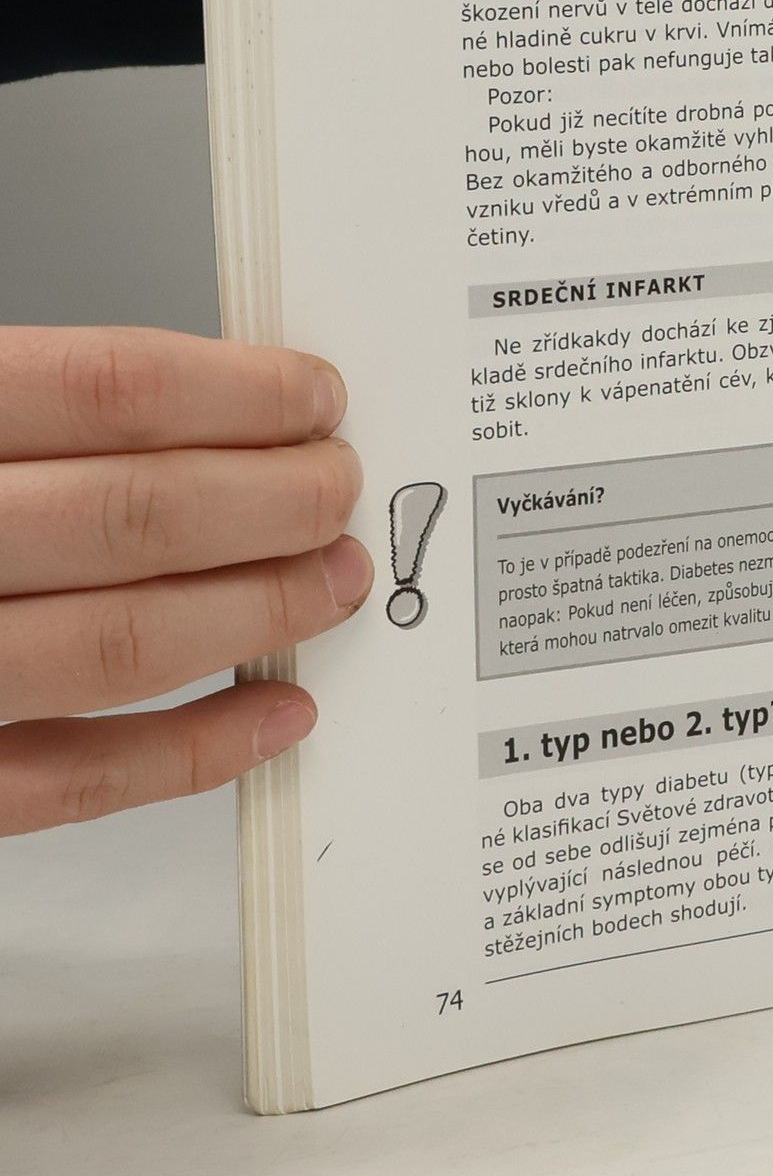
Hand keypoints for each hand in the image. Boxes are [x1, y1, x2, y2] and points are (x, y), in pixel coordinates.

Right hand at [0, 327, 370, 835]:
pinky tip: (275, 711)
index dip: (235, 393)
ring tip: (333, 576)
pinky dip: (193, 751)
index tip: (313, 396)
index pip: (103, 391)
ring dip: (257, 609)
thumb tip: (196, 401)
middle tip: (338, 485)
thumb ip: (18, 405)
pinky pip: (71, 783)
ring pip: (119, 645)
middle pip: (132, 515)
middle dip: (272, 500)